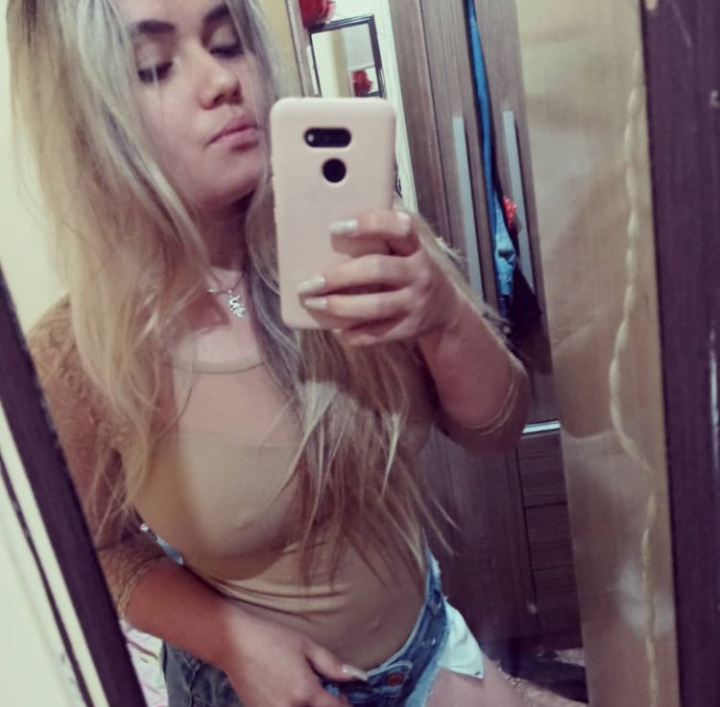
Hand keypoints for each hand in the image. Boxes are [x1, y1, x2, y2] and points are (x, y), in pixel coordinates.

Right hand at [218, 611, 364, 706]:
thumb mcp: (306, 646)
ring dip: (308, 706)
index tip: (345, 699)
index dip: (345, 705)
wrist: (234, 643)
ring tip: (306, 693)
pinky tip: (289, 694)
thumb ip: (332, 665)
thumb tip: (357, 676)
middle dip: (326, 706)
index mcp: (305, 693)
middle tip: (328, 696)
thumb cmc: (272, 639)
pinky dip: (291, 706)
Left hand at [297, 211, 463, 346]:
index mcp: (415, 248)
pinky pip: (378, 334)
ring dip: (340, 306)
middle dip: (339, 276)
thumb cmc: (409, 272)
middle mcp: (419, 273)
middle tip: (309, 283)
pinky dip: (355, 334)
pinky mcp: (410, 329)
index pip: (399, 228)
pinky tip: (338, 330)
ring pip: (376, 305)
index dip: (369, 224)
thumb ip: (379, 241)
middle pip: (378, 269)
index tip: (335, 227)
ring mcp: (415, 303)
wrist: (445, 310)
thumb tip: (325, 232)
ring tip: (314, 304)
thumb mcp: (404, 252)